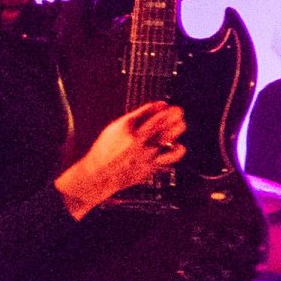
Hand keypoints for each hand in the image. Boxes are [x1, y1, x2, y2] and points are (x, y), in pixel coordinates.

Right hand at [57, 101, 186, 216]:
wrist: (99, 175)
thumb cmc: (107, 149)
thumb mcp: (115, 128)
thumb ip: (135, 117)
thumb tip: (156, 106)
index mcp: (126, 129)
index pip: (149, 114)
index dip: (161, 109)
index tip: (167, 105)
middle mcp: (136, 141)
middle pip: (160, 124)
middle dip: (173, 115)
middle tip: (179, 112)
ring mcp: (143, 155)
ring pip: (167, 139)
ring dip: (177, 129)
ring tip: (180, 125)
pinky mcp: (149, 167)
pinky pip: (168, 158)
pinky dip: (177, 150)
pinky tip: (179, 147)